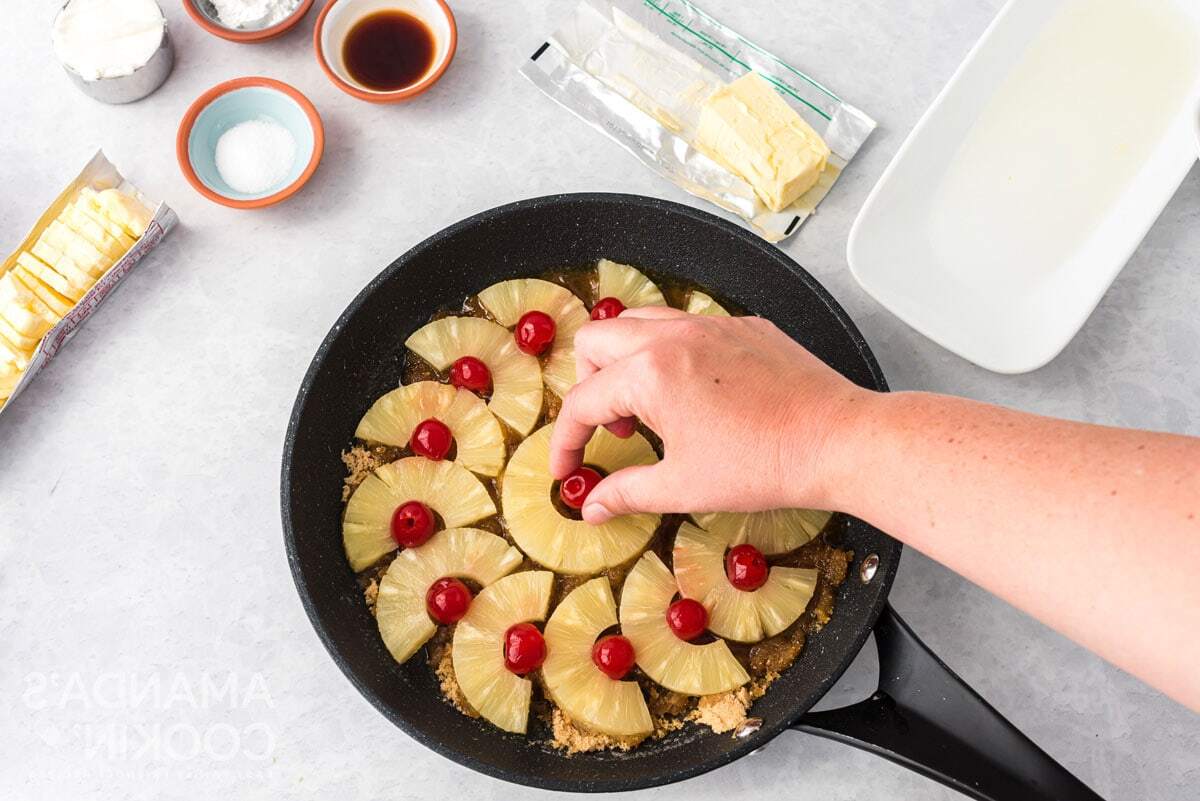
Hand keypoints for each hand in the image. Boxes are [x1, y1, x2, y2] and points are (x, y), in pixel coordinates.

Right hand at [549, 307, 870, 523]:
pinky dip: (673, 352)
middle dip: (589, 385)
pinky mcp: (744, 326)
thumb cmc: (763, 464)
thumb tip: (592, 505)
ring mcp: (711, 324)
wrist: (837, 440)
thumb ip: (627, 492)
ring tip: (649, 406)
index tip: (569, 466)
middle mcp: (674, 336)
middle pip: (597, 341)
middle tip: (613, 428)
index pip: (582, 401)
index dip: (567, 441)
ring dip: (626, 359)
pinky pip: (688, 324)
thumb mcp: (683, 486)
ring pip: (640, 321)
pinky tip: (697, 393)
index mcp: (650, 374)